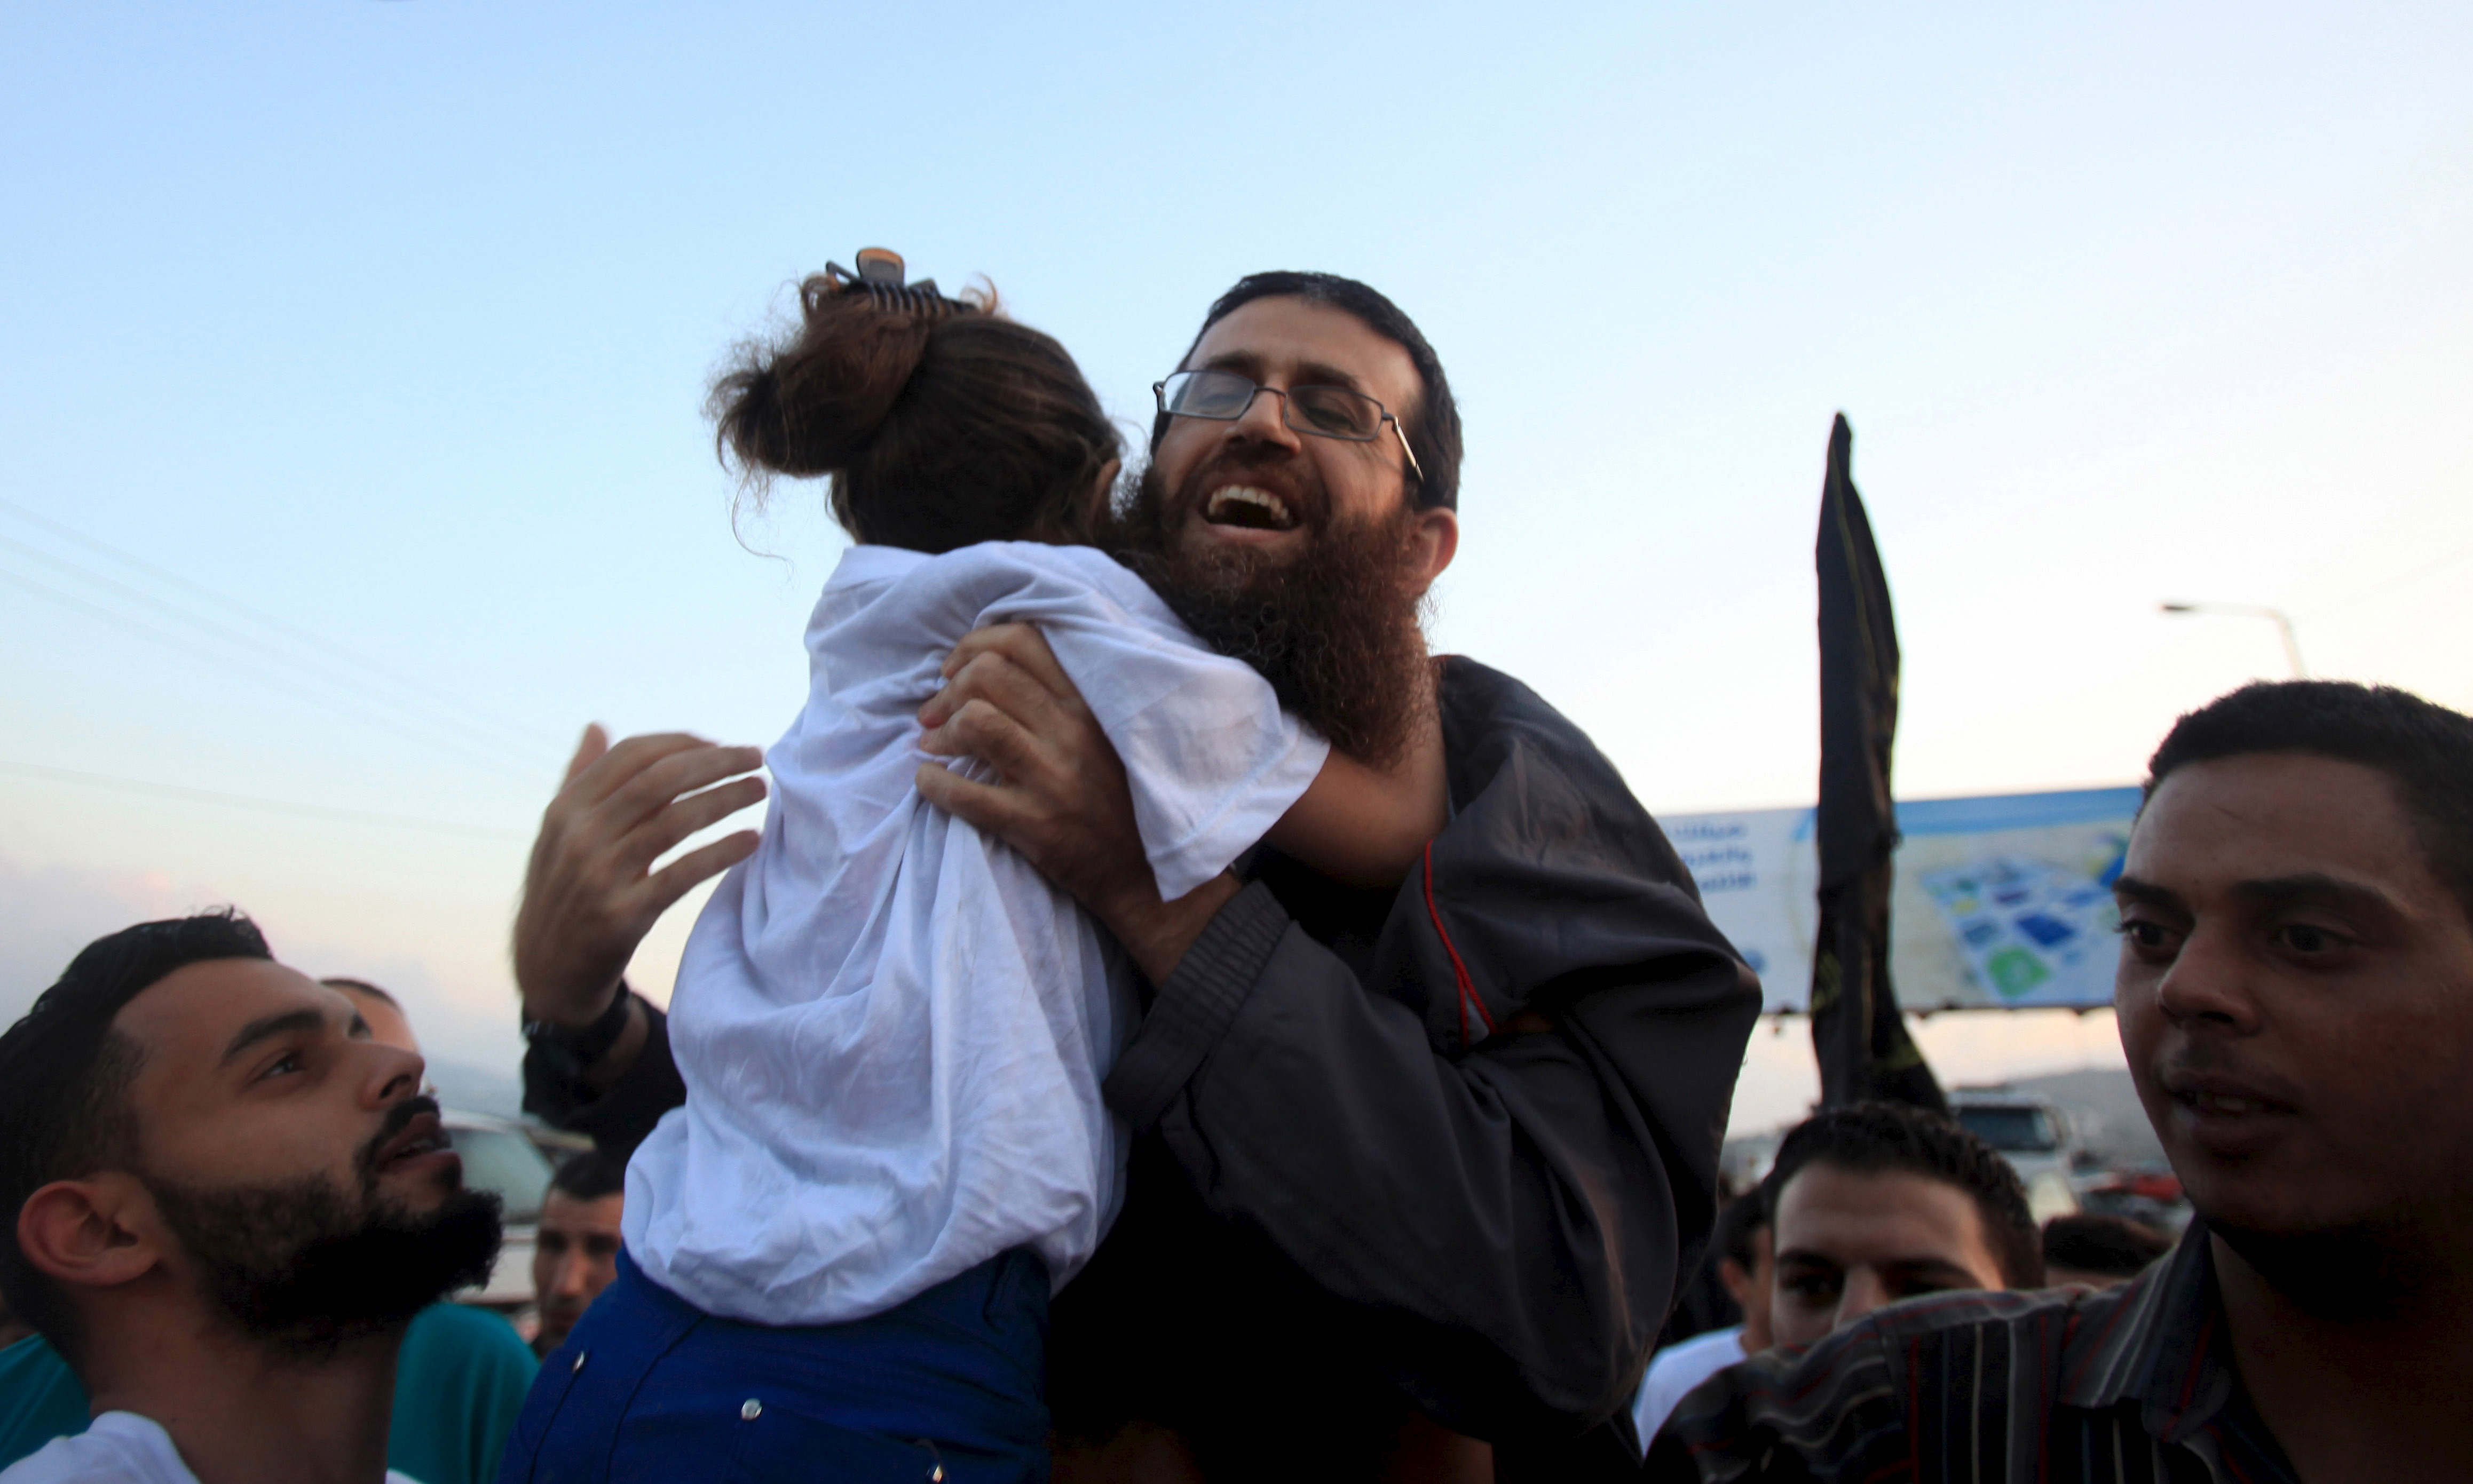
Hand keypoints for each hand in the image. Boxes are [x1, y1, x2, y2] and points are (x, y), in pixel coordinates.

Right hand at [514, 726, 767, 1027]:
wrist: (545, 969)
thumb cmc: (562, 891)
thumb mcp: (558, 834)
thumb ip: (579, 779)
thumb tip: (597, 726)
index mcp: (566, 808)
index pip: (632, 755)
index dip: (682, 743)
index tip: (720, 745)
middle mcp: (580, 835)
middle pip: (659, 781)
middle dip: (714, 762)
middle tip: (755, 757)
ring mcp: (599, 875)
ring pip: (675, 822)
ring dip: (726, 798)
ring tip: (760, 789)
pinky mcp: (622, 915)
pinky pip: (683, 874)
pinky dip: (721, 852)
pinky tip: (751, 840)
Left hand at [915, 625, 1235, 983]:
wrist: (1148, 875)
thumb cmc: (1121, 799)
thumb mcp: (1107, 732)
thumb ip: (1065, 698)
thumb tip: (992, 666)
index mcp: (1089, 702)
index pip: (1023, 641)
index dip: (974, 645)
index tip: (955, 668)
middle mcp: (1072, 731)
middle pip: (989, 674)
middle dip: (948, 688)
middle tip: (934, 712)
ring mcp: (1052, 777)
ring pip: (976, 721)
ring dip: (940, 730)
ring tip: (933, 744)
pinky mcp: (1033, 824)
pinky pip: (963, 793)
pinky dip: (932, 782)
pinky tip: (929, 781)